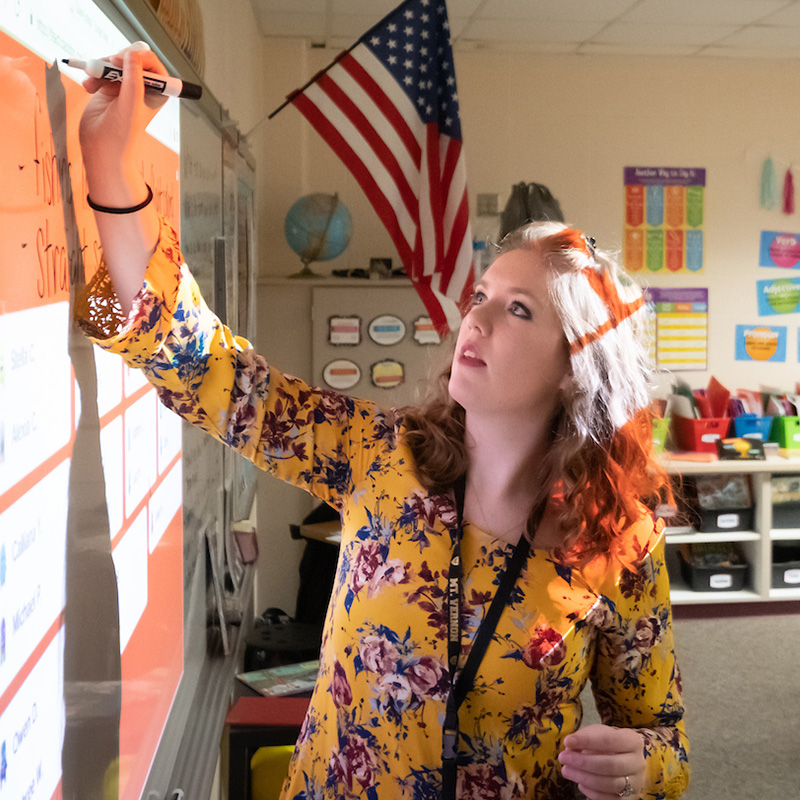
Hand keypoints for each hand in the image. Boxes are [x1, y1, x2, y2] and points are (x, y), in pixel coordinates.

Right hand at [78, 42, 167, 202]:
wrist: (102, 151)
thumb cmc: (122, 135)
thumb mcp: (130, 104)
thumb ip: (133, 78)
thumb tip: (132, 54)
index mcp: (156, 93)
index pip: (153, 65)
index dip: (139, 56)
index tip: (123, 59)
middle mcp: (141, 89)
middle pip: (130, 59)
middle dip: (115, 61)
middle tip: (105, 65)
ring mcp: (124, 88)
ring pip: (113, 63)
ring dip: (100, 68)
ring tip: (92, 80)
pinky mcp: (108, 90)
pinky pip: (100, 72)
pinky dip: (93, 76)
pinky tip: (89, 87)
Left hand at [558, 724, 645, 799]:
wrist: (625, 761)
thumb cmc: (608, 744)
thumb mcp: (599, 733)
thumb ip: (585, 737)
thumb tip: (570, 746)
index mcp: (633, 741)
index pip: (609, 740)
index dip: (587, 741)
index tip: (567, 741)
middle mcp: (638, 763)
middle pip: (610, 765)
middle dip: (583, 762)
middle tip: (563, 757)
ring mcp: (636, 784)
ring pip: (610, 784)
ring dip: (583, 778)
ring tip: (566, 770)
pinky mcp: (629, 799)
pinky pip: (609, 799)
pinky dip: (592, 792)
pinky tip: (580, 784)